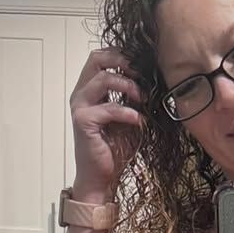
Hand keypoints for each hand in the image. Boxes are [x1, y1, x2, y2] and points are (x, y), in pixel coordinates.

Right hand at [70, 47, 144, 200]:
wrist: (102, 177)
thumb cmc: (115, 150)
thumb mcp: (129, 120)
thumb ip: (134, 101)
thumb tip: (153, 84)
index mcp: (91, 90)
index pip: (101, 58)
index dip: (122, 56)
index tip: (143, 65)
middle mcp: (82, 94)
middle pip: (96, 59)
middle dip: (123, 61)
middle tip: (142, 73)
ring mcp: (80, 106)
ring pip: (102, 79)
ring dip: (127, 85)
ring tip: (143, 98)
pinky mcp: (83, 121)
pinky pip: (108, 108)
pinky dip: (127, 112)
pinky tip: (139, 120)